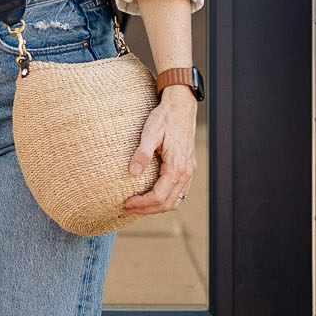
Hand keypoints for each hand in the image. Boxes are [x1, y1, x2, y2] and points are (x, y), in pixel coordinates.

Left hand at [125, 86, 197, 215]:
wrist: (181, 106)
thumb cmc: (165, 117)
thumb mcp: (150, 132)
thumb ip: (143, 153)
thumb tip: (133, 172)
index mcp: (177, 165)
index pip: (159, 195)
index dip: (142, 203)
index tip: (126, 202)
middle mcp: (186, 171)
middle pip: (168, 203)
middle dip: (147, 209)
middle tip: (128, 208)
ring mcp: (189, 170)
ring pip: (176, 200)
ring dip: (157, 207)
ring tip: (139, 205)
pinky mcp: (188, 167)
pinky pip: (180, 192)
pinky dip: (166, 199)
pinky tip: (153, 196)